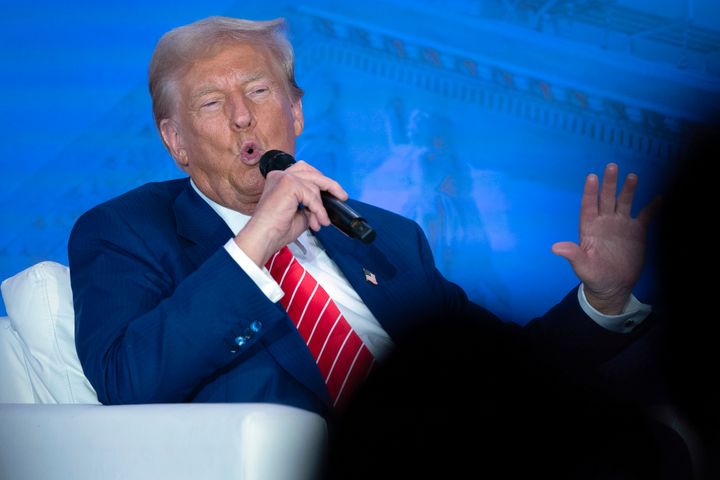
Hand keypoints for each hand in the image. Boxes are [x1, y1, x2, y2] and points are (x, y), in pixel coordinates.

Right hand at [234, 160, 347, 265]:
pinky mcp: (288, 184)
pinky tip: (317, 222)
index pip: (304, 171)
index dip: (320, 181)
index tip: (334, 192)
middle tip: (342, 196)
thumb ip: (310, 206)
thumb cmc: (275, 230)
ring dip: (320, 207)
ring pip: (314, 186)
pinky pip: (312, 195)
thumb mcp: (300, 215)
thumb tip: (323, 207)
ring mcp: (283, 178)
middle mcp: (280, 175)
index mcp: (279, 179)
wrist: (264, 237)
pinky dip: (318, 210)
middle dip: (330, 185)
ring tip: (320, 222)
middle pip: (312, 172)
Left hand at [552, 163, 658, 314]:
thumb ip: (572, 254)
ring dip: (628, 190)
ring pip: (624, 202)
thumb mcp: (582, 266)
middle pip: (607, 198)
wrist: (613, 286)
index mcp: (589, 227)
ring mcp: (621, 225)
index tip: (591, 177)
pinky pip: (646, 216)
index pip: (589, 205)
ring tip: (632, 176)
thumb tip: (555, 248)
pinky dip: (653, 207)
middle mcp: (605, 222)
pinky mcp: (637, 232)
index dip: (590, 192)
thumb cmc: (593, 276)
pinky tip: (660, 197)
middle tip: (611, 166)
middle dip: (609, 183)